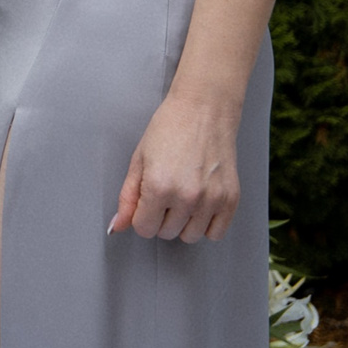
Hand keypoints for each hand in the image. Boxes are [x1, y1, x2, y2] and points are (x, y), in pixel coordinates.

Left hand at [110, 91, 242, 241]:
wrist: (203, 111)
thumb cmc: (169, 129)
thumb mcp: (139, 161)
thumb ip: (127, 198)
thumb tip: (116, 227)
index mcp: (159, 186)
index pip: (144, 228)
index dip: (141, 216)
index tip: (146, 202)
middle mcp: (187, 197)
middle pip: (166, 233)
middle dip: (160, 218)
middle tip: (165, 193)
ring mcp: (212, 200)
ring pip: (190, 236)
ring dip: (183, 223)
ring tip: (182, 197)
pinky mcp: (231, 199)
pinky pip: (216, 233)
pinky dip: (206, 225)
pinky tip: (200, 205)